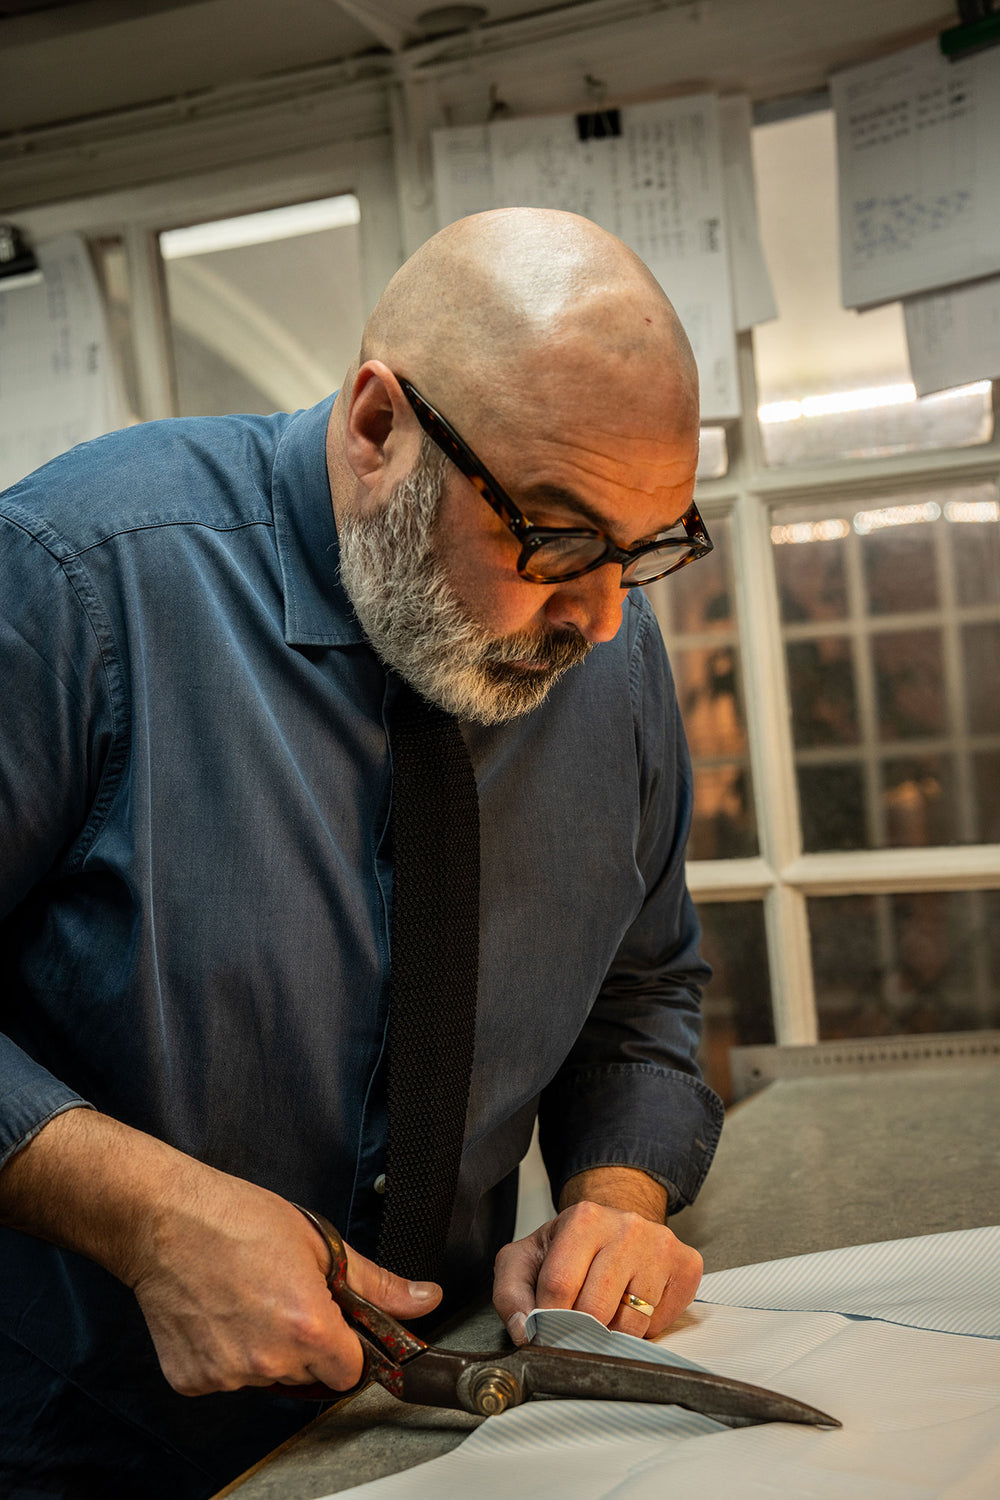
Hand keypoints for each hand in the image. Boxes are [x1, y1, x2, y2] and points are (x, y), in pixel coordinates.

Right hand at [0, 1108, 440, 1398]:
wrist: (163, 1219)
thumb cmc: (237, 1219)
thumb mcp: (319, 1243)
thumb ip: (377, 1284)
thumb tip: (426, 1299)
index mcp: (308, 1327)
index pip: (349, 1372)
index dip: (344, 1345)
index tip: (332, 1322)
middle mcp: (268, 1360)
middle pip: (307, 1375)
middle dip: (305, 1344)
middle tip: (282, 1296)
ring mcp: (226, 1375)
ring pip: (265, 1376)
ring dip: (263, 1349)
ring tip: (245, 1298)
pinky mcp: (191, 1380)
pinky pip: (225, 1378)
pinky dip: (225, 1353)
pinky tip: (217, 1312)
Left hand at [493, 1181, 701, 1345]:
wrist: (615, 1227)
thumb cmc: (567, 1249)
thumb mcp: (525, 1261)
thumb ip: (511, 1294)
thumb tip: (525, 1330)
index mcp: (584, 1218)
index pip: (560, 1287)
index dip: (547, 1319)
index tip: (544, 1331)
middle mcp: (627, 1226)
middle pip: (596, 1310)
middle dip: (579, 1330)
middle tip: (574, 1327)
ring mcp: (661, 1245)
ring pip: (631, 1323)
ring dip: (611, 1333)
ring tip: (602, 1313)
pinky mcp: (687, 1266)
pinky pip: (660, 1324)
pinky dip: (643, 1329)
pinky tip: (631, 1306)